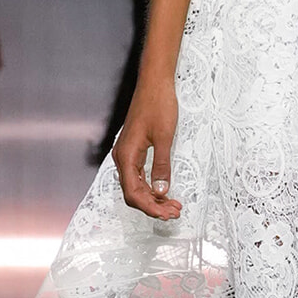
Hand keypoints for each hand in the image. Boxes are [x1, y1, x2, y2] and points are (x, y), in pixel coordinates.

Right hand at [112, 79, 181, 219]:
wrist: (154, 84)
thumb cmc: (158, 105)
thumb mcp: (165, 138)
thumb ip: (162, 165)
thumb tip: (161, 190)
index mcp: (126, 156)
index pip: (133, 193)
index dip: (149, 207)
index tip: (167, 213)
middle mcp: (122, 157)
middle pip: (133, 192)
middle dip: (153, 205)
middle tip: (175, 211)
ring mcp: (127, 153)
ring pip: (136, 185)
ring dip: (153, 197)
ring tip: (173, 204)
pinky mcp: (134, 150)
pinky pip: (139, 175)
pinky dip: (151, 185)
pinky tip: (165, 191)